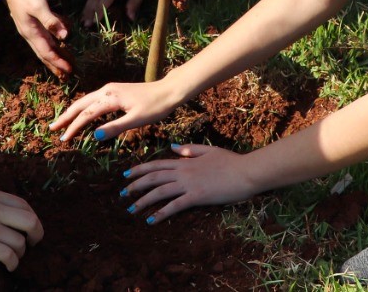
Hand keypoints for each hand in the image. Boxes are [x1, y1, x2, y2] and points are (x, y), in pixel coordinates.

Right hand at [0, 187, 42, 270]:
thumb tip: (2, 217)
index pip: (24, 204)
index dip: (32, 218)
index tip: (30, 229)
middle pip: (30, 220)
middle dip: (37, 234)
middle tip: (33, 244)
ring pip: (20, 241)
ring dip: (21, 252)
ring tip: (14, 257)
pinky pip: (8, 255)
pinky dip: (13, 263)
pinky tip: (9, 267)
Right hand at [5, 0, 73, 78]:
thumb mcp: (38, 6)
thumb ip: (51, 21)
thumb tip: (64, 37)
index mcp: (32, 33)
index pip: (47, 53)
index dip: (58, 62)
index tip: (69, 71)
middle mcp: (30, 35)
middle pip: (44, 55)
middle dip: (55, 66)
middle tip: (66, 77)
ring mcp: (30, 30)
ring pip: (44, 48)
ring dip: (53, 58)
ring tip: (62, 67)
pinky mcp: (32, 24)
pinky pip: (43, 40)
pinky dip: (51, 46)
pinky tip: (57, 46)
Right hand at [49, 78, 180, 142]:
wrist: (168, 91)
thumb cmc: (155, 106)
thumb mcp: (136, 120)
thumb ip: (115, 128)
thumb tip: (94, 136)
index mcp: (110, 98)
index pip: (86, 114)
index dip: (73, 127)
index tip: (63, 139)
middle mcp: (107, 90)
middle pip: (80, 104)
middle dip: (66, 117)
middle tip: (52, 129)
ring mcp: (110, 89)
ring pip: (85, 101)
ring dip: (73, 112)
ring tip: (62, 123)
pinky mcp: (114, 91)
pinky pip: (93, 100)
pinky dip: (83, 108)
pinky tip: (81, 115)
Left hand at [119, 145, 257, 222]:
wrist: (246, 171)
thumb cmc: (231, 161)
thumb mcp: (209, 150)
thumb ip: (190, 149)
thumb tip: (173, 147)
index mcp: (185, 161)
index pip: (156, 164)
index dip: (139, 170)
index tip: (125, 175)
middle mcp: (183, 172)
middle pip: (153, 177)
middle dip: (135, 186)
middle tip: (122, 194)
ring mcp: (189, 184)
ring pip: (159, 191)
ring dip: (143, 201)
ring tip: (131, 209)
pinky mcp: (197, 196)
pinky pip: (175, 205)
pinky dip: (161, 213)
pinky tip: (151, 220)